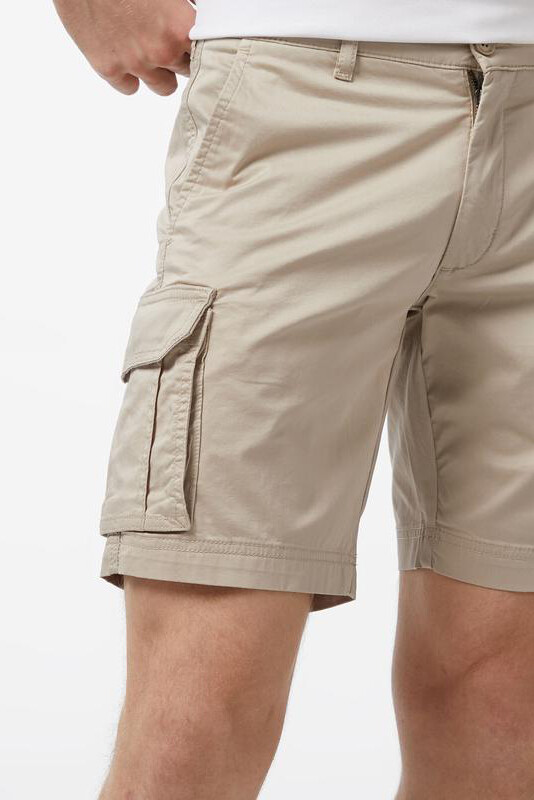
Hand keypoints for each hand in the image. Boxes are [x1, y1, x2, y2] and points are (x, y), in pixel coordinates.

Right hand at [54, 0, 195, 95]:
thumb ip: (184, 10)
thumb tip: (197, 18)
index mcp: (181, 27)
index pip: (207, 56)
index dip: (201, 49)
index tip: (194, 44)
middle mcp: (162, 51)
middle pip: (187, 72)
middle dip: (179, 57)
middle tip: (166, 38)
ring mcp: (135, 63)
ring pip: (164, 87)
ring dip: (159, 72)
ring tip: (147, 49)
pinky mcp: (108, 68)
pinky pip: (130, 88)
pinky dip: (128, 76)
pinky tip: (123, 55)